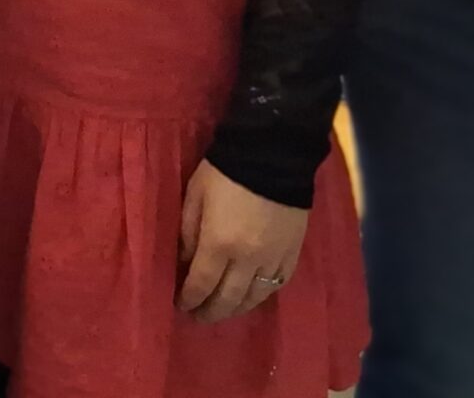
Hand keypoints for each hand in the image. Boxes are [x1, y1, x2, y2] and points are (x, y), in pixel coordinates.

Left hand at [177, 159, 307, 323]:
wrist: (272, 156)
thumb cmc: (224, 172)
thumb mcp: (195, 195)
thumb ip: (187, 232)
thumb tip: (183, 262)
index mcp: (219, 242)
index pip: (201, 283)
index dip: (189, 298)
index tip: (180, 304)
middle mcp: (247, 258)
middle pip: (228, 298)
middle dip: (210, 312)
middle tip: (199, 316)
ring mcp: (273, 258)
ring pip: (254, 297)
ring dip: (236, 309)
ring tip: (223, 311)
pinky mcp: (292, 253)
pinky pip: (277, 285)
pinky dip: (261, 295)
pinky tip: (251, 296)